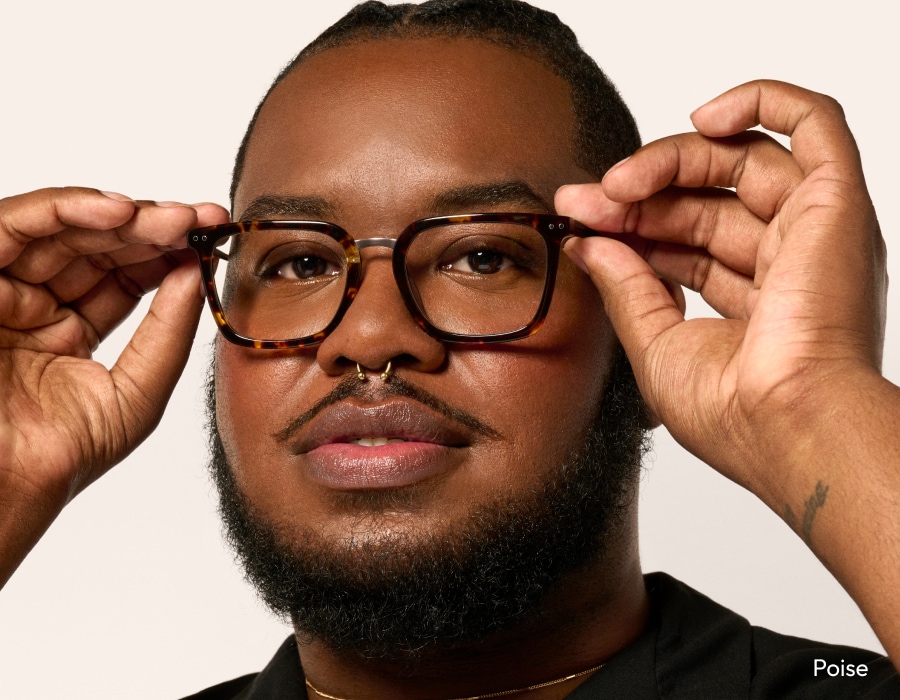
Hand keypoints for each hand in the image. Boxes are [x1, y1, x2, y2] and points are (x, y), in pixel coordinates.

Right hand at [0, 187, 227, 584]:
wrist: (5, 486)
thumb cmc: (59, 455)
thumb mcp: (138, 389)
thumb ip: (169, 332)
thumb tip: (196, 273)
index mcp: (67, 331)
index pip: (124, 276)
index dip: (169, 254)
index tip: (213, 237)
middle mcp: (33, 304)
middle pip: (99, 246)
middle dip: (155, 228)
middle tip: (203, 218)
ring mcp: (2, 289)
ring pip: (65, 229)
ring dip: (124, 215)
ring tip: (175, 218)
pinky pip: (15, 227)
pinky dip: (67, 209)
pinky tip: (121, 210)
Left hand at [556, 80, 886, 500]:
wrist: (784, 423)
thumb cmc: (732, 411)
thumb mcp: (656, 345)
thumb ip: (625, 287)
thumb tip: (589, 243)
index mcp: (755, 304)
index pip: (685, 246)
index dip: (631, 228)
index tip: (578, 221)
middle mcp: (788, 263)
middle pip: (706, 202)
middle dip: (638, 197)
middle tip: (585, 201)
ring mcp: (813, 230)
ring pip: (740, 162)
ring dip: (672, 160)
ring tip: (618, 182)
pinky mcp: (837, 201)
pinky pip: (814, 124)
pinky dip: (762, 102)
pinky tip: (702, 118)